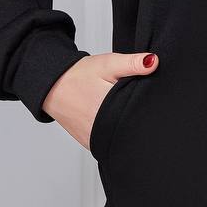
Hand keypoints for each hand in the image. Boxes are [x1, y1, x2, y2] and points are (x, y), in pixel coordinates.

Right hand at [42, 51, 158, 149]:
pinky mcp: (91, 145)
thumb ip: (132, 64)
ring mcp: (95, 139)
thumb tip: (154, 62)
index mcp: (107, 109)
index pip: (139, 115)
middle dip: (138, 119)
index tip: (150, 101)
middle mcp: (100, 129)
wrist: (53, 86)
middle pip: (131, 129)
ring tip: (125, 112)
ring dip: (127, 128)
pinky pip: (110, 143)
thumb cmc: (79, 75)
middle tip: (135, 103)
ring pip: (121, 139)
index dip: (148, 108)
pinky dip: (116, 135)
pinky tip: (117, 122)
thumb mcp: (108, 64)